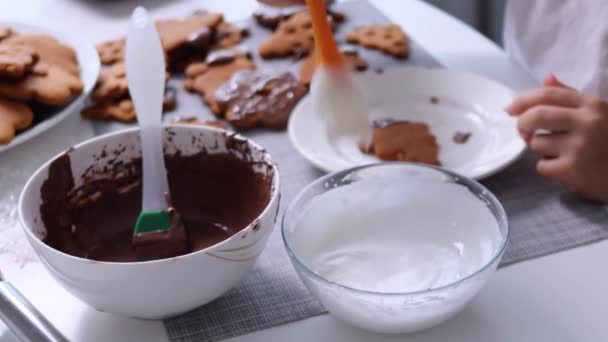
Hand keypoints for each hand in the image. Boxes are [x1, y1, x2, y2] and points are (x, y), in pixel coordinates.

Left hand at [506, 75, 607, 202]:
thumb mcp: (600, 113)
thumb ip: (572, 97)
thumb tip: (546, 79)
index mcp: (592, 105)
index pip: (549, 95)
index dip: (524, 100)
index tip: (511, 108)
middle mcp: (586, 122)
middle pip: (536, 116)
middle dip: (522, 124)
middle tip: (524, 132)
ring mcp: (579, 147)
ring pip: (537, 143)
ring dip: (542, 150)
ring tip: (562, 154)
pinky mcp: (573, 170)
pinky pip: (542, 166)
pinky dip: (549, 169)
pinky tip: (567, 169)